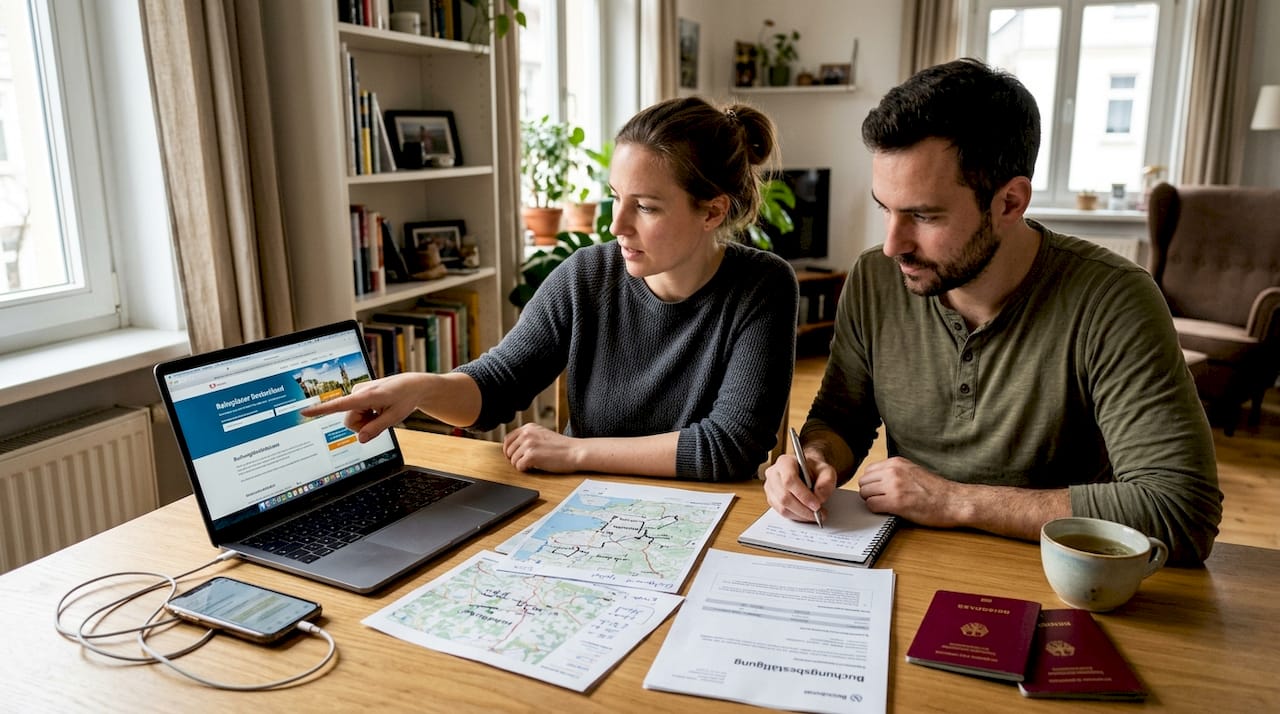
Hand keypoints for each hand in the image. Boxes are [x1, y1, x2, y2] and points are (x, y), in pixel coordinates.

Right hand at [299, 373, 428, 442]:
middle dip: (363, 425)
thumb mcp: (394, 418)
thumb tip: (360, 439)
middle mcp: (358, 392)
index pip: (339, 405)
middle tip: (381, 418)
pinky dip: (367, 415)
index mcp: (366, 396)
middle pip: (349, 421)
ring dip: (366, 420)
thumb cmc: (405, 398)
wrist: (412, 385)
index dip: (320, 410)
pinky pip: (356, 413)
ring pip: (352, 418)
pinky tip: (379, 408)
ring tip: (381, 411)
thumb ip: (376, 429)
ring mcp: (357, 393)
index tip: (303, 412)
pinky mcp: (358, 395)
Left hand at [503, 423, 581, 472]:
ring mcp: (528, 444)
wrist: (575, 452)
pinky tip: (535, 467)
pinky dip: (526, 470)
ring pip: (513, 460)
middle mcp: (526, 433)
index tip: (514, 456)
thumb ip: (528, 437)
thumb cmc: (562, 447)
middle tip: (527, 462)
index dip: (509, 450)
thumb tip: (513, 448)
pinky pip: (519, 467)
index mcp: (528, 427)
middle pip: (508, 451)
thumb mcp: (543, 435)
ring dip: (521, 465)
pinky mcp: (531, 455)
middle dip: (515, 459)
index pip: (508, 439)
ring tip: (534, 463)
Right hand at [763, 452, 838, 523]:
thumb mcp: (826, 471)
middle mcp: (773, 474)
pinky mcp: (771, 499)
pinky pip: (782, 513)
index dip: (803, 495)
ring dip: (801, 515)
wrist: (807, 471)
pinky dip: (796, 516)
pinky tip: (806, 514)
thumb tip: (819, 497)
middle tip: (819, 514)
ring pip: (782, 508)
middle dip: (804, 509)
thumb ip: (826, 482)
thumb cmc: (814, 469)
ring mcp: (770, 487)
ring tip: (815, 515)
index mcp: (785, 462)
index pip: (790, 480)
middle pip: (785, 497)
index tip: (816, 505)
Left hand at [857, 456, 957, 525]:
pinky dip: (877, 510)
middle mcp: (893, 471)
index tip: (878, 491)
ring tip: (886, 505)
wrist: (954, 501)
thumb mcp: (912, 471)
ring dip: (872, 501)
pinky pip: (872, 505)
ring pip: (865, 494)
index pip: (868, 471)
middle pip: (863, 482)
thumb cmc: (937, 490)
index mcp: (896, 462)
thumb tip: (876, 481)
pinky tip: (889, 511)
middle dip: (869, 492)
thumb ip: (894, 472)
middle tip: (881, 500)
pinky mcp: (896, 502)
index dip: (871, 483)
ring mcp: (893, 486)